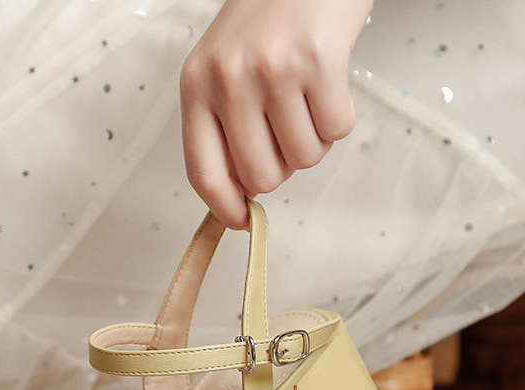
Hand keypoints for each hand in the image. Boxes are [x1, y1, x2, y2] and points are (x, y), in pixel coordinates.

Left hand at [181, 0, 372, 228]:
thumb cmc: (268, 20)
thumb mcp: (224, 68)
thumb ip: (224, 127)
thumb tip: (242, 195)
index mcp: (196, 87)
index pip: (203, 171)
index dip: (224, 207)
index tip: (242, 222)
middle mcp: (228, 80)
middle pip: (260, 176)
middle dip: (281, 167)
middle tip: (287, 130)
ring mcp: (273, 70)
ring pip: (302, 159)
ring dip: (313, 140)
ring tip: (307, 98)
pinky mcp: (319, 60)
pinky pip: (336, 130)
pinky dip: (339, 117)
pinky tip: (329, 84)